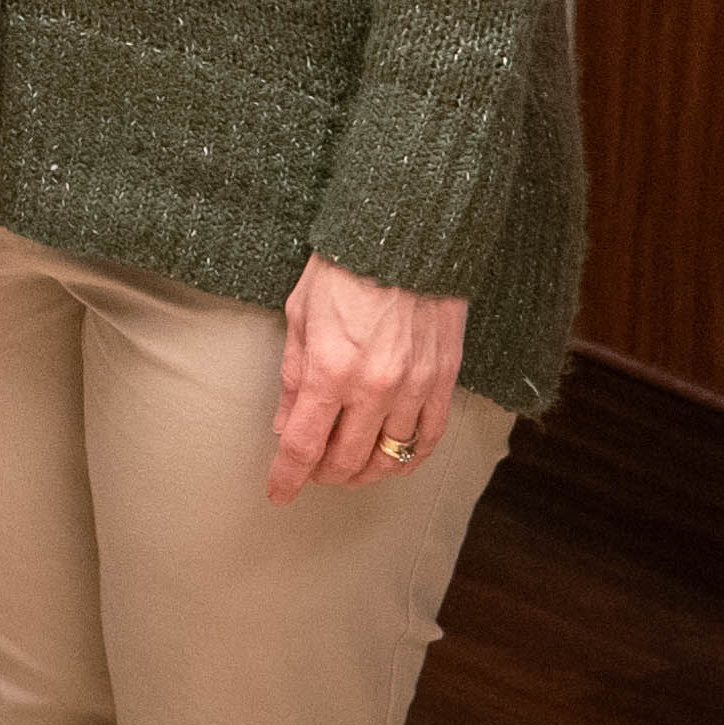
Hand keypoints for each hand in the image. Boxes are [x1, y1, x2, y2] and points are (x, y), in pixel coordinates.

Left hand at [269, 257, 466, 500]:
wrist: (405, 232)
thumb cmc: (345, 266)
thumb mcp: (301, 315)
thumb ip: (294, 376)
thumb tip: (286, 425)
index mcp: (331, 369)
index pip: (303, 445)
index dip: (287, 476)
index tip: (278, 492)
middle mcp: (375, 387)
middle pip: (346, 460)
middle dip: (323, 474)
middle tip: (312, 471)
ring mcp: (415, 386)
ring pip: (389, 457)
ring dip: (364, 472)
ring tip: (349, 469)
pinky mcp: (444, 378)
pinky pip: (428, 438)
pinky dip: (409, 459)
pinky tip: (394, 460)